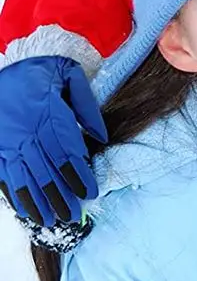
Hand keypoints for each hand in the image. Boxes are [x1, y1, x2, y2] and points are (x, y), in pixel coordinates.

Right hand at [0, 56, 105, 224]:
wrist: (2, 61)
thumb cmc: (40, 69)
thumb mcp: (69, 76)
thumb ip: (87, 107)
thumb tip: (102, 138)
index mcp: (47, 114)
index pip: (66, 152)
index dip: (78, 175)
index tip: (89, 192)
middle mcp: (25, 130)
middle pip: (45, 170)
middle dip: (60, 196)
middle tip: (73, 216)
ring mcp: (6, 140)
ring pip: (23, 177)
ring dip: (37, 201)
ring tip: (50, 220)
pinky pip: (4, 174)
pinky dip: (14, 193)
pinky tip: (25, 209)